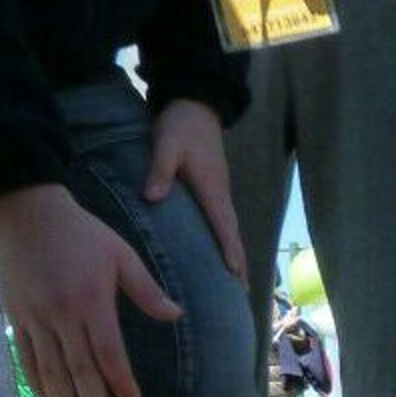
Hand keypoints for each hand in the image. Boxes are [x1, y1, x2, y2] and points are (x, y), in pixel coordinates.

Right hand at [0, 184, 181, 396]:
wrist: (28, 212)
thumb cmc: (82, 232)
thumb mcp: (121, 254)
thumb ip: (147, 289)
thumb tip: (177, 315)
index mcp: (91, 302)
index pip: (108, 352)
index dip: (120, 381)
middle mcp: (62, 316)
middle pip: (80, 371)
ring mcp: (36, 319)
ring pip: (51, 371)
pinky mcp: (17, 318)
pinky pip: (27, 358)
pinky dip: (38, 383)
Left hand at [144, 98, 246, 282]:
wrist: (195, 104)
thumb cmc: (181, 126)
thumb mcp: (166, 145)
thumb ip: (159, 171)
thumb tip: (152, 198)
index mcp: (211, 189)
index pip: (223, 226)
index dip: (229, 251)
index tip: (235, 275)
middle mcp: (220, 195)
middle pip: (233, 235)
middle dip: (239, 263)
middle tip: (243, 292)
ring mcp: (219, 192)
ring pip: (229, 230)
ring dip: (235, 255)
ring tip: (236, 280)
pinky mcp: (213, 189)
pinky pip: (222, 223)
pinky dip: (226, 241)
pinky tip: (220, 251)